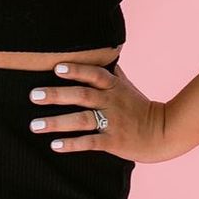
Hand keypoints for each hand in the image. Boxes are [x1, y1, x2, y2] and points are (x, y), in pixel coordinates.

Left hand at [28, 62, 181, 162]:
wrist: (164, 133)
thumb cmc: (140, 107)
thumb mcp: (126, 85)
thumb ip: (110, 72)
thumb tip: (103, 52)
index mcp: (113, 87)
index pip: (93, 74)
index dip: (76, 70)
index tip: (57, 68)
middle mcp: (111, 102)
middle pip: (82, 95)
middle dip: (57, 94)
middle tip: (33, 95)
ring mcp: (112, 122)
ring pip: (82, 120)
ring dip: (57, 122)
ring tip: (35, 125)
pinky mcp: (114, 142)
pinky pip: (90, 142)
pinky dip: (72, 144)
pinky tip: (54, 145)